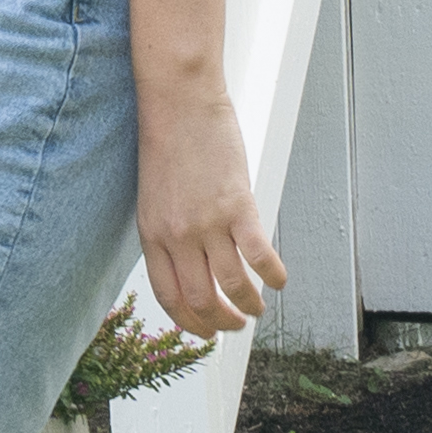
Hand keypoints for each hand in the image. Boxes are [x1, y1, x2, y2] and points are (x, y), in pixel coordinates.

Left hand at [135, 81, 285, 335]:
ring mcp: (208, 223)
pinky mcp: (238, 206)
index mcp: (152, 235)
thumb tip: (187, 262)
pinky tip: (279, 280)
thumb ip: (167, 230)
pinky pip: (259, 255)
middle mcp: (178, 236)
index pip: (169, 297)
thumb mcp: (152, 195)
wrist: (178, 101)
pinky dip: (273, 275)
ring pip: (233, 285)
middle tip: (235, 325)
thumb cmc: (166, 140)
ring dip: (248, 305)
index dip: (189, 322)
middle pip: (201, 300)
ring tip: (257, 309)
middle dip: (220, 323)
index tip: (204, 332)